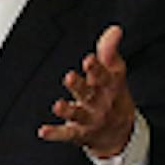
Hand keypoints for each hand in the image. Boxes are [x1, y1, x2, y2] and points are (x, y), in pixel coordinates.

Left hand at [39, 24, 135, 158]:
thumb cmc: (113, 95)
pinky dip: (54, 134)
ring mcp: (90, 119)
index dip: (96, 68)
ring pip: (78, 115)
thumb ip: (109, 50)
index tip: (88, 59)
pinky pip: (66, 134)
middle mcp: (100, 103)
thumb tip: (114, 29)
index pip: (105, 76)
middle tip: (69, 77)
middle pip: (89, 94)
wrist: (122, 133)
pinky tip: (43, 131)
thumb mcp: (115, 72)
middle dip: (79, 86)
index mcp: (109, 86)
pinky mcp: (79, 133)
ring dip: (67, 110)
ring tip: (58, 106)